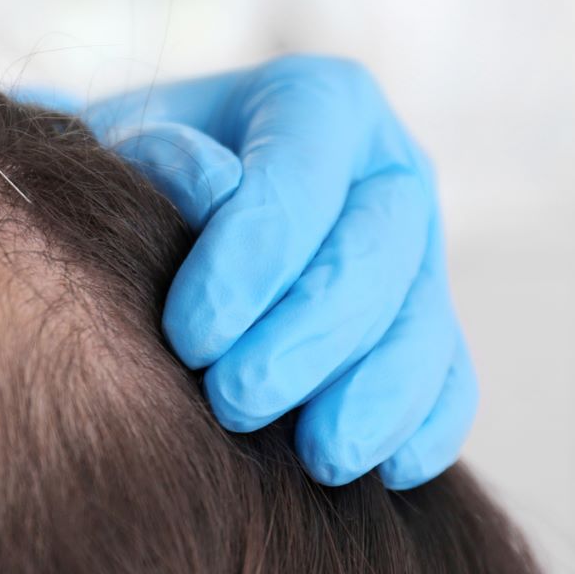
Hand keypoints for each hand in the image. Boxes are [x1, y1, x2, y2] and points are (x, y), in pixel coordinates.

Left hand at [86, 55, 474, 487]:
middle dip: (310, 335)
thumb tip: (212, 188)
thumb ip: (152, 159)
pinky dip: (427, 426)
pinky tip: (386, 471)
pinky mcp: (431, 327)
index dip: (253, 257)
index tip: (188, 334)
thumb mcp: (122, 151)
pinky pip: (452, 380)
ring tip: (318, 459)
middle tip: (233, 402)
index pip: (301, 175)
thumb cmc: (131, 181)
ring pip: (426, 322)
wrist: (154, 222)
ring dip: (378, 396)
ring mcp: (422, 250)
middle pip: (377, 250)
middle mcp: (387, 167)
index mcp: (319, 102)